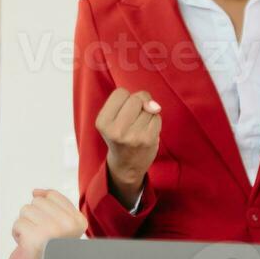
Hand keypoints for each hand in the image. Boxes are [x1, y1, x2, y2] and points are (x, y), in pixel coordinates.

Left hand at [6, 189, 84, 258]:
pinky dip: (18, 235)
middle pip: (38, 202)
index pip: (52, 197)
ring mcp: (53, 232)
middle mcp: (69, 226)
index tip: (49, 231)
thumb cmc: (44, 254)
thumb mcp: (56, 225)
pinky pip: (18, 224)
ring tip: (34, 243)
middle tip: (40, 239)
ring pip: (26, 211)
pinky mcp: (35, 239)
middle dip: (33, 219)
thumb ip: (51, 205)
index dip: (44, 213)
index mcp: (78, 222)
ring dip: (25, 227)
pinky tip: (26, 248)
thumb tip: (37, 191)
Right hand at [94, 88, 160, 205]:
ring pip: (148, 107)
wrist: (126, 165)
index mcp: (103, 122)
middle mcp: (116, 130)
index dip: (125, 99)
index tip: (121, 112)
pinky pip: (157, 117)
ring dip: (147, 114)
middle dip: (138, 104)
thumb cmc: (120, 136)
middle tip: (132, 119)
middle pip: (136, 98)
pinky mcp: (149, 139)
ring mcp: (134, 136)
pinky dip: (154, 121)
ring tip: (138, 127)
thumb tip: (154, 106)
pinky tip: (146, 131)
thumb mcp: (112, 118)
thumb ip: (131, 101)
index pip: (120, 92)